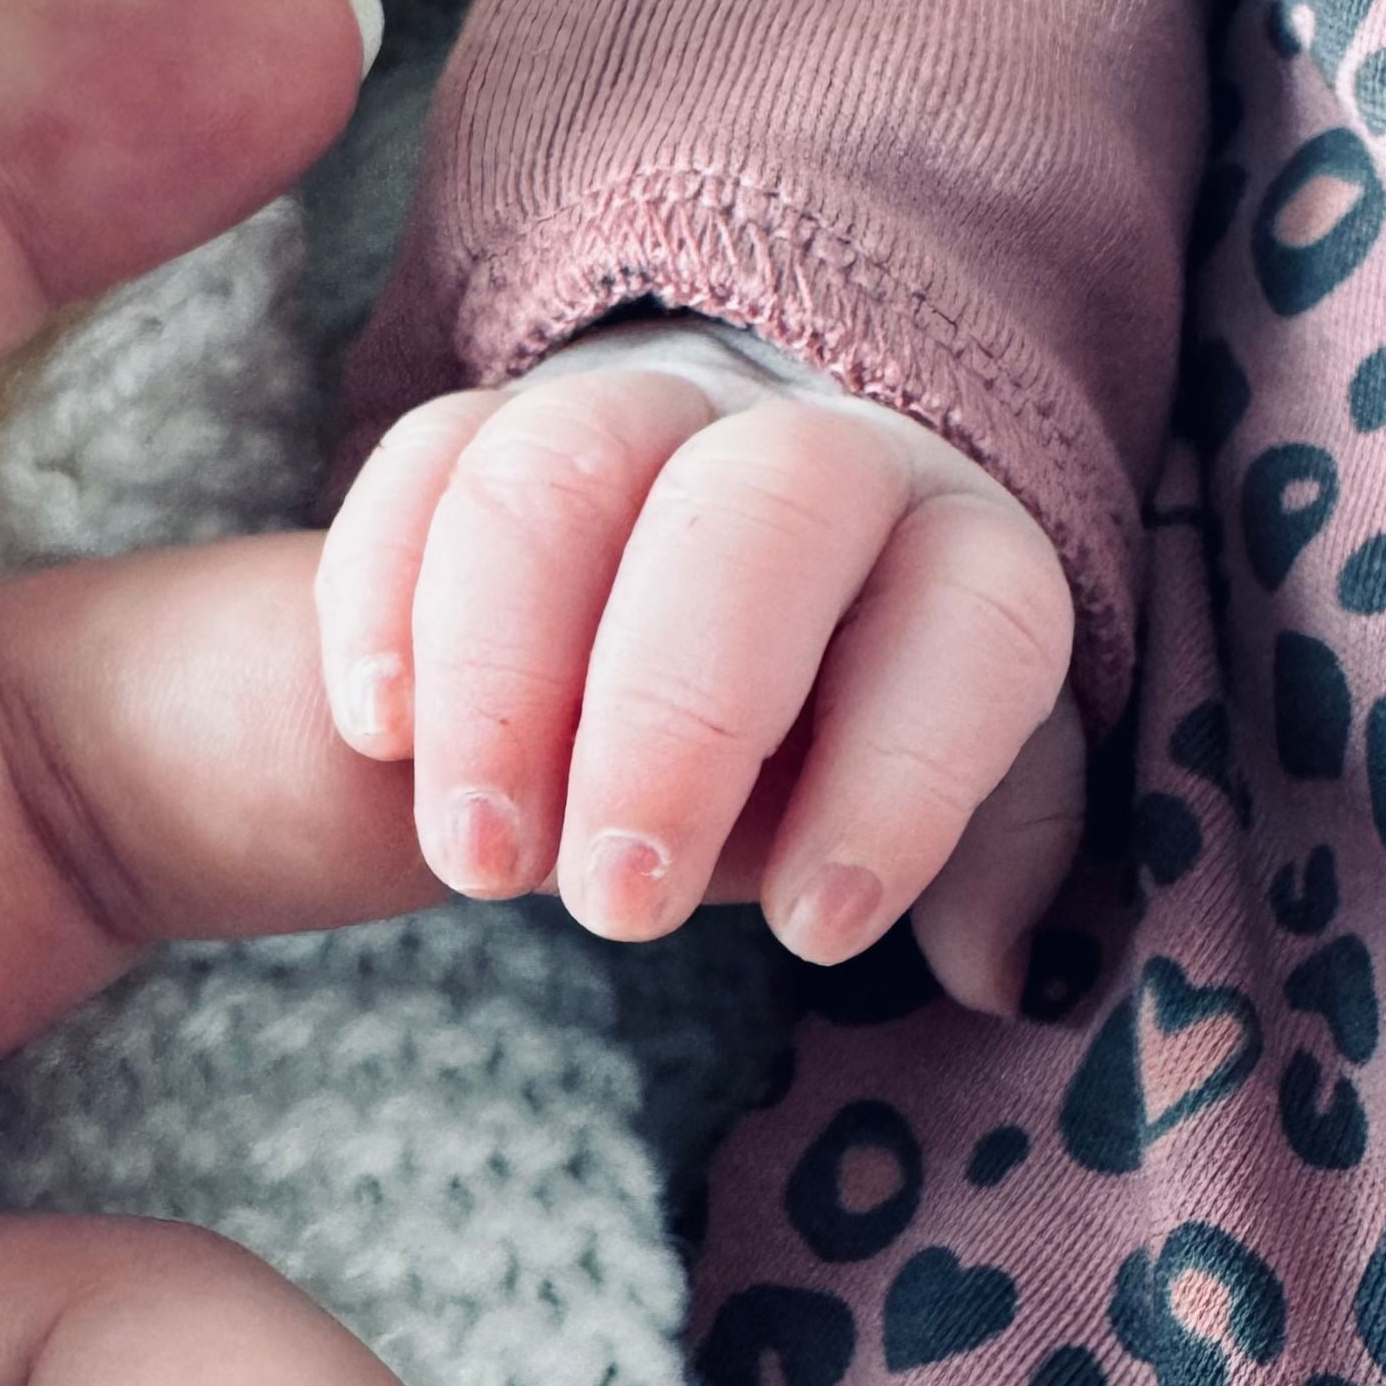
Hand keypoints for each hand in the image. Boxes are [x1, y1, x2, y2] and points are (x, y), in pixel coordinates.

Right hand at [316, 315, 1087, 1012]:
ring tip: (481, 863)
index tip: (814, 927)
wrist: (670, 613)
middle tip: (617, 903)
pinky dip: (387, 595)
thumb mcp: (915, 793)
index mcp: (953, 543)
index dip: (906, 771)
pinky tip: (378, 733)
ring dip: (505, 676)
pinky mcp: (486, 426)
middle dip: (680, 713)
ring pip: (566, 472)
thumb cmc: (819, 730)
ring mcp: (641, 417)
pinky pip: (427, 459)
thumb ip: (983, 855)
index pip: (973, 618)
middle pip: (768, 512)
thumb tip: (1007, 969)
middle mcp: (811, 450)